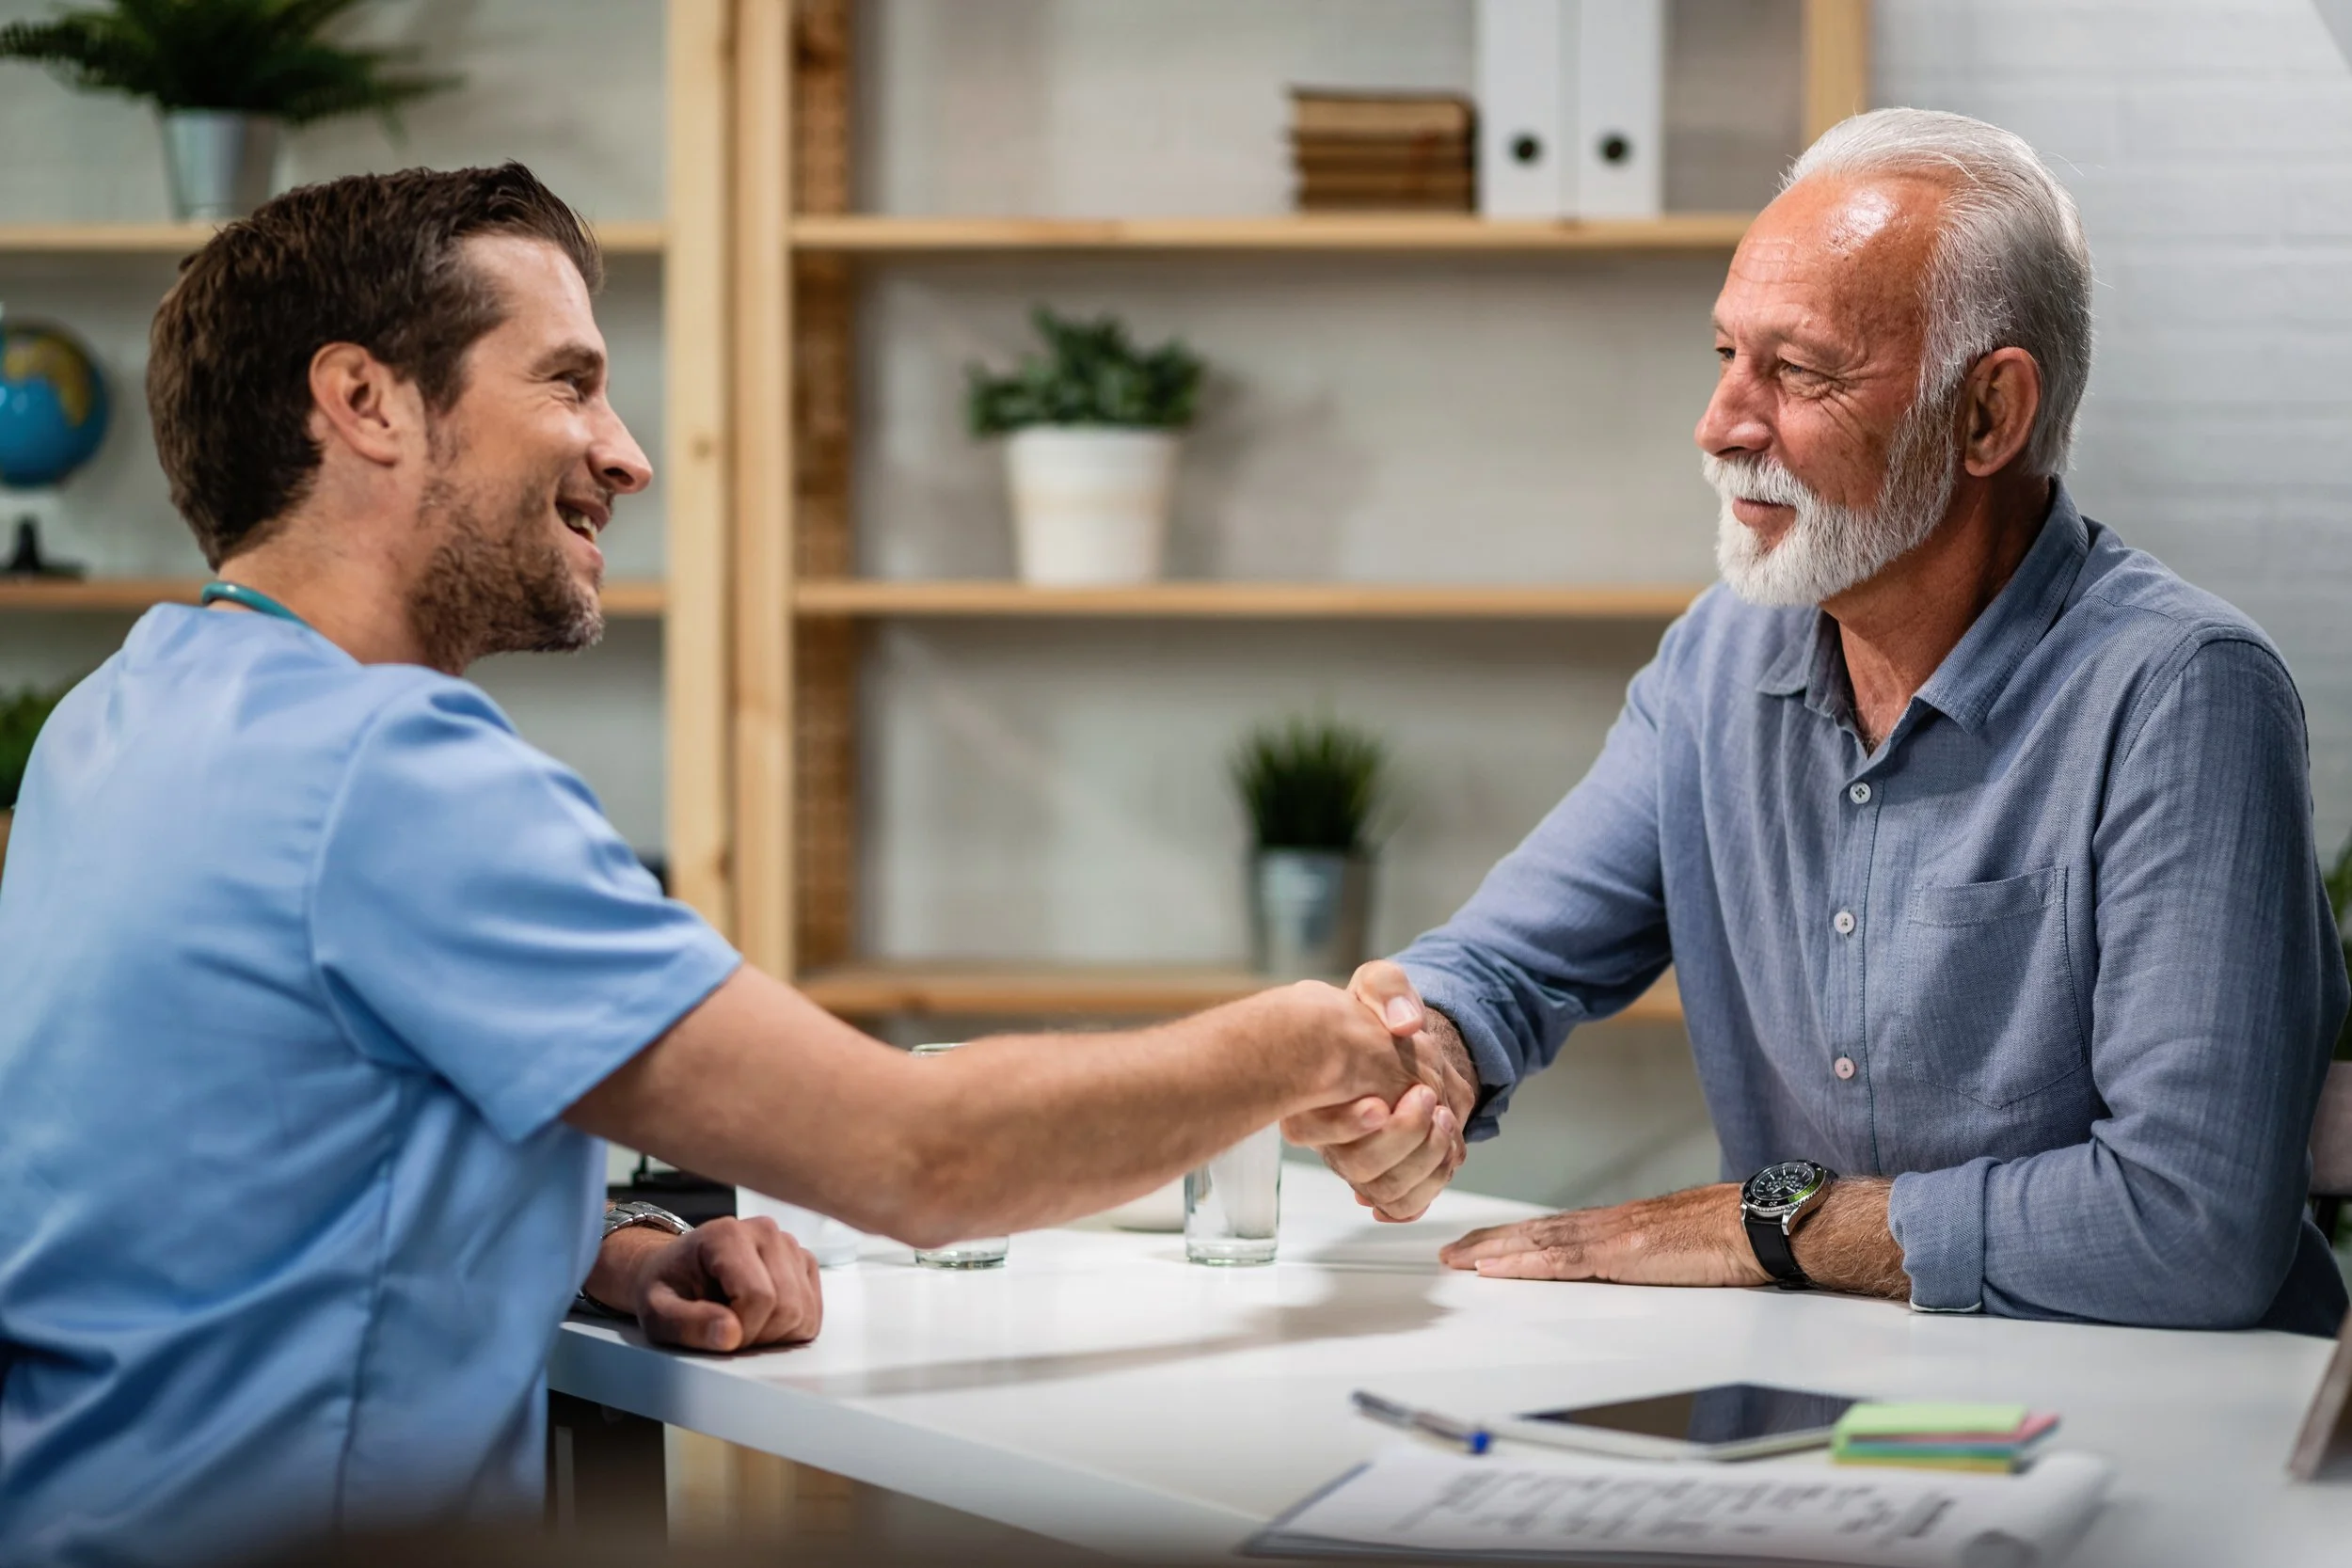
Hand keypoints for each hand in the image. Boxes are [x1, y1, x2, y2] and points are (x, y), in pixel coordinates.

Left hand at [592, 1215, 824, 1351]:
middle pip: (788, 1307)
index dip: (741, 1330)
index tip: (717, 1333)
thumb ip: (688, 1324)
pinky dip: (790, 1328)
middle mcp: (765, 1231)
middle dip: (759, 1335)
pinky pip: (814, 1312)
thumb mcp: (657, 1312)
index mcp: (727, 1235)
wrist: (677, 1271)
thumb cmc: (667, 1288)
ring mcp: (789, 1244)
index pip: (759, 1297)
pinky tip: (762, 1319)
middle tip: (728, 1331)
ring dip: (774, 1334)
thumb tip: (730, 1334)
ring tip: (742, 1323)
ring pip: (805, 1312)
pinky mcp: (803, 1262)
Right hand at [1280, 961, 1477, 1222]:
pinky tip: (1447, 1150)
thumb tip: (1403, 1023)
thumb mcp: (1380, 984)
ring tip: (1444, 1119)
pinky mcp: (1386, 1175)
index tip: (1380, 1103)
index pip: (1308, 1127)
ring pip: (1383, 1188)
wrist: (1402, 1046)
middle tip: (1428, 1099)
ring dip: (1424, 1160)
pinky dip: (1430, 1185)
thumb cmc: (1380, 1015)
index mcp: (1311, 1093)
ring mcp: (1355, 1159)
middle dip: (1402, 1137)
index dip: (1344, 1124)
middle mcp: (1327, 1135)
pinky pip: (1403, 1204)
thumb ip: (1387, 989)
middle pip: (1356, 1165)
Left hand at [1439, 1183, 1771, 1286]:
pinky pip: (1561, 1259)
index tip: (1480, 1247)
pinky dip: (1523, 1262)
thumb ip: (1646, 1259)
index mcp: (1618, 1226)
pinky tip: (1495, 1269)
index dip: (1513, 1238)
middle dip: (1489, 1243)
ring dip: (1493, 1252)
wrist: (1757, 1227)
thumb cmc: (1728, 1237)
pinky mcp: (1621, 1253)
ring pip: (1538, 1241)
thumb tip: (1632, 1272)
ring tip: (1458, 1260)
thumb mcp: (1675, 1249)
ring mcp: (1611, 1236)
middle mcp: (1606, 1224)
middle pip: (1534, 1231)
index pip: (1552, 1229)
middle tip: (1449, 1253)